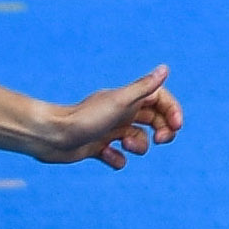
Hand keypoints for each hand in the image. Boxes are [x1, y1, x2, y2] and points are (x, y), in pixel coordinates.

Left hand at [36, 67, 180, 167]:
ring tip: (124, 146)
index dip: (173, 111)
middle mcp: (121, 113)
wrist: (52, 136)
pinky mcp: (99, 147)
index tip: (176, 125)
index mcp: (128, 99)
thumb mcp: (121, 102)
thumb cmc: (87, 118)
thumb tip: (164, 69)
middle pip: (154, 121)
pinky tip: (106, 156)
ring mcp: (110, 130)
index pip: (161, 100)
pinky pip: (118, 157)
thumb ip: (144, 87)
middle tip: (161, 139)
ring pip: (139, 140)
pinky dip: (116, 159)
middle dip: (163, 131)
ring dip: (139, 147)